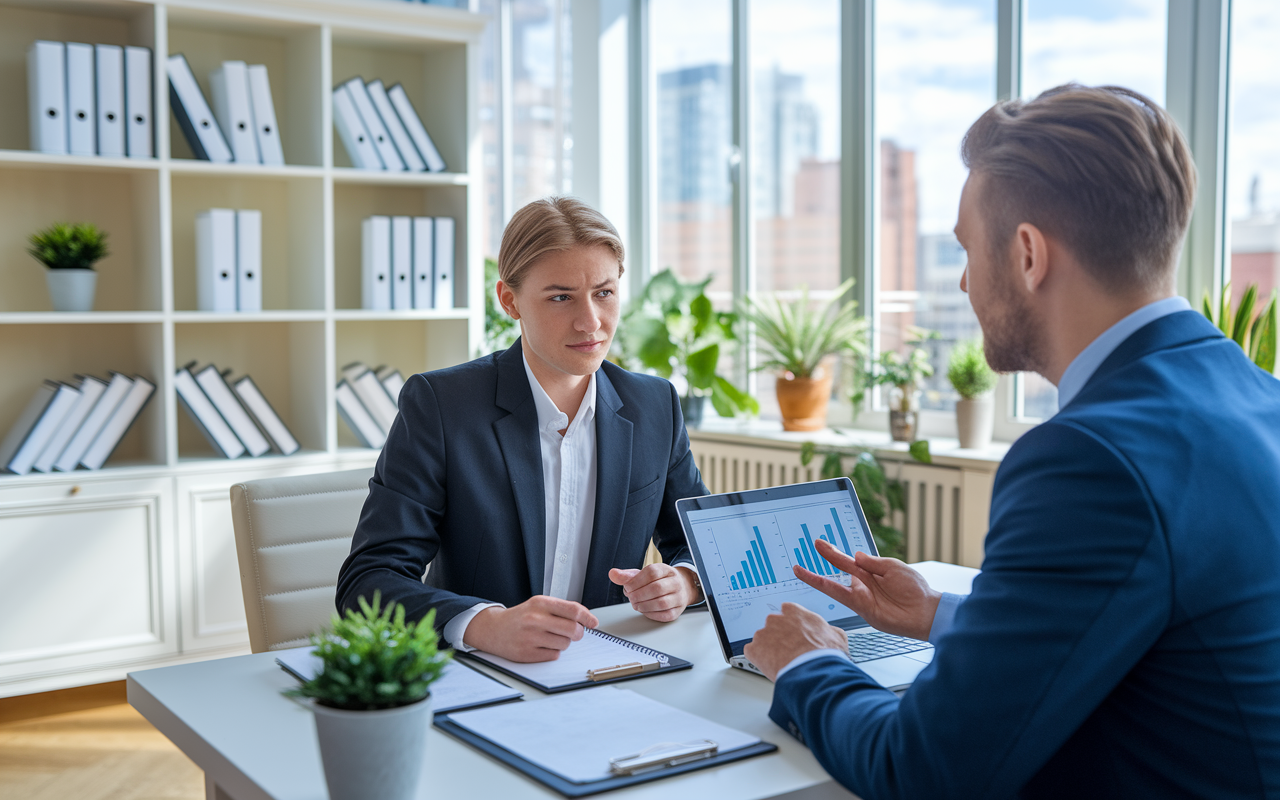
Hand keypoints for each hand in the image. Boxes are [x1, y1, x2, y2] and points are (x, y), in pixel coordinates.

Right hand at [463, 596, 598, 662]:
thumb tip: (586, 618)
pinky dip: (553, 652)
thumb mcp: (538, 604)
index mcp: (540, 603)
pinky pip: (554, 655)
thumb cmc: (520, 616)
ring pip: (565, 644)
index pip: (573, 610)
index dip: (587, 617)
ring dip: (564, 642)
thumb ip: (561, 609)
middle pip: (573, 629)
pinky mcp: (527, 653)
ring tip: (552, 637)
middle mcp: (535, 619)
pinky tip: (543, 645)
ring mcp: (530, 637)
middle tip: (574, 633)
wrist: (493, 629)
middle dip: (578, 633)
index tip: (593, 622)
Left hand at [608, 564, 699, 621]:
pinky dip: (651, 614)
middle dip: (639, 595)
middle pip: (657, 588)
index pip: (652, 572)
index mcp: (666, 570)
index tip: (627, 587)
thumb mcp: (643, 575)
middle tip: (631, 597)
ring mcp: (679, 597)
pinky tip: (645, 610)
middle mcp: (675, 582)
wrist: (680, 588)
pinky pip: (665, 615)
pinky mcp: (677, 611)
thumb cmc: (659, 581)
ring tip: (636, 604)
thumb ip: (627, 576)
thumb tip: (613, 574)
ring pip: (662, 603)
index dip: (636, 581)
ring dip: (644, 606)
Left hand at [744, 602, 848, 681]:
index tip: (795, 633)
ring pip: (762, 640)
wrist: (813, 671)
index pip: (787, 612)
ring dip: (769, 649)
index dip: (791, 625)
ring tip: (782, 662)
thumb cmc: (825, 654)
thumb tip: (832, 633)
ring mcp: (763, 634)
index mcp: (794, 612)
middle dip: (779, 637)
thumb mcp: (837, 636)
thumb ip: (828, 630)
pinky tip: (771, 667)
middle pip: (773, 626)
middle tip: (789, 651)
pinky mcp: (754, 650)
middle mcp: (775, 619)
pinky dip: (759, 660)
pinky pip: (753, 653)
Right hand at [795, 539, 940, 640]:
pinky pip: (842, 598)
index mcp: (872, 572)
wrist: (926, 611)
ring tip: (800, 570)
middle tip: (811, 547)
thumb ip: (872, 562)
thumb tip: (856, 554)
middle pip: (839, 570)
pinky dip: (832, 589)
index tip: (820, 543)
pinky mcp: (862, 610)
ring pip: (833, 586)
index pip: (849, 560)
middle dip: (825, 559)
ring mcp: (861, 598)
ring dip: (816, 579)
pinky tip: (822, 582)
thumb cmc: (915, 589)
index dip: (833, 552)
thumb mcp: (894, 567)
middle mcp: (864, 585)